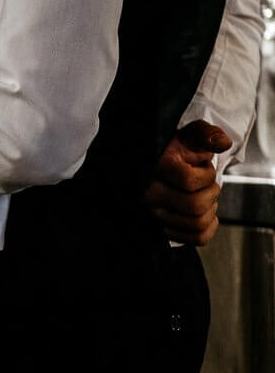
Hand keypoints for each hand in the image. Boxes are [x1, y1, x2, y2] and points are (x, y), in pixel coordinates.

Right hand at [145, 120, 232, 245]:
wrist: (158, 165)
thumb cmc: (177, 150)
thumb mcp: (191, 134)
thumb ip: (206, 134)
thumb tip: (221, 143)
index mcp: (157, 169)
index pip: (190, 182)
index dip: (206, 174)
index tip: (203, 167)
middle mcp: (150, 194)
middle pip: (195, 206)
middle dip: (211, 193)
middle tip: (208, 184)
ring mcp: (154, 214)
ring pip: (197, 223)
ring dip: (211, 210)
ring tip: (206, 197)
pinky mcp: (163, 228)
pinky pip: (197, 238)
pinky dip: (210, 228)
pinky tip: (208, 215)